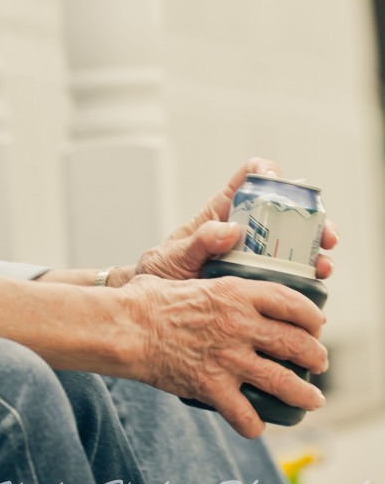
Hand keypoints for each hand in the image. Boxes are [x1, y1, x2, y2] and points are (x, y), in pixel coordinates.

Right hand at [122, 271, 327, 437]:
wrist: (126, 326)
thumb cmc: (150, 298)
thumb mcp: (188, 275)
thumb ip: (215, 283)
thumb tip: (218, 273)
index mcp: (235, 293)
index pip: (290, 302)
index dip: (311, 315)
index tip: (316, 323)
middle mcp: (239, 325)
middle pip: (296, 343)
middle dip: (315, 356)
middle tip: (318, 362)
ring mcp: (228, 358)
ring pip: (283, 382)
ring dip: (304, 394)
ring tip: (312, 399)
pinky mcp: (212, 387)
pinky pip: (246, 415)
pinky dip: (255, 424)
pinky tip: (256, 424)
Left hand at [131, 157, 336, 283]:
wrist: (160, 312)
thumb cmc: (163, 274)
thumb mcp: (175, 256)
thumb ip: (198, 241)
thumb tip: (230, 229)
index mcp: (222, 212)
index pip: (248, 179)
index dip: (266, 171)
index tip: (276, 180)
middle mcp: (246, 231)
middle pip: (286, 213)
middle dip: (311, 219)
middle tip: (324, 236)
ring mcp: (256, 257)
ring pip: (295, 246)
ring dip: (316, 252)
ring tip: (323, 267)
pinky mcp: (261, 282)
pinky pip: (290, 278)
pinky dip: (308, 282)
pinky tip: (316, 291)